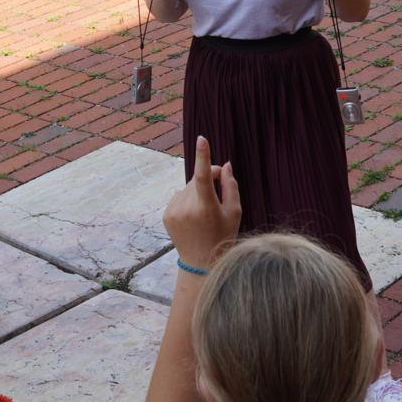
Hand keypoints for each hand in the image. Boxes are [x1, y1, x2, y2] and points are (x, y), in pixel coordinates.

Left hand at [164, 135, 239, 270]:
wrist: (200, 262)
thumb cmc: (223, 236)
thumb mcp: (234, 213)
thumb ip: (231, 187)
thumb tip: (225, 165)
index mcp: (206, 208)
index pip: (203, 177)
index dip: (203, 157)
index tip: (202, 139)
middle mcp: (187, 208)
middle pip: (197, 180)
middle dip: (208, 179)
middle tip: (220, 190)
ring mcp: (174, 212)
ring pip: (188, 188)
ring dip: (197, 191)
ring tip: (205, 212)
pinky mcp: (166, 215)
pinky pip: (179, 196)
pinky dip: (188, 200)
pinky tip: (194, 216)